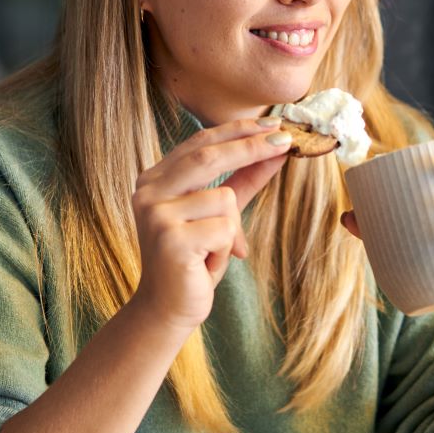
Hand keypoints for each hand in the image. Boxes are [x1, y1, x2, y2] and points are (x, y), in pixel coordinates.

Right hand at [130, 117, 292, 336]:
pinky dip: (227, 247)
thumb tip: (274, 150)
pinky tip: (206, 262)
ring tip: (213, 250)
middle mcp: (148, 191)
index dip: (237, 130)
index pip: (199, 142)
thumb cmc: (193, 260)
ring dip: (232, 228)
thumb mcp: (220, 215)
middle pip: (209, 156)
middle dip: (251, 147)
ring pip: (224, 198)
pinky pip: (224, 228)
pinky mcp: (170, 240)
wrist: (166, 309)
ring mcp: (156, 214)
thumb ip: (242, 181)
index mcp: (154, 179)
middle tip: (285, 141)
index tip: (273, 124)